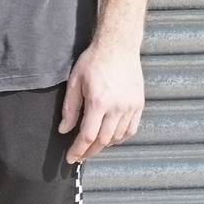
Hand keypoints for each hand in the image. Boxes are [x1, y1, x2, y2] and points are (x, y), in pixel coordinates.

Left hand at [59, 44, 143, 163]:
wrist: (118, 45)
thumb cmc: (94, 60)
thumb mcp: (75, 82)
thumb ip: (70, 108)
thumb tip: (64, 129)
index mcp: (99, 102)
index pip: (87, 136)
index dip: (78, 150)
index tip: (71, 158)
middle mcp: (117, 107)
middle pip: (103, 141)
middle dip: (89, 152)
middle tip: (80, 156)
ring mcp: (130, 106)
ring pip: (118, 137)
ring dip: (104, 146)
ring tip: (93, 146)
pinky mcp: (139, 104)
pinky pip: (131, 129)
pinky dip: (120, 138)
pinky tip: (111, 138)